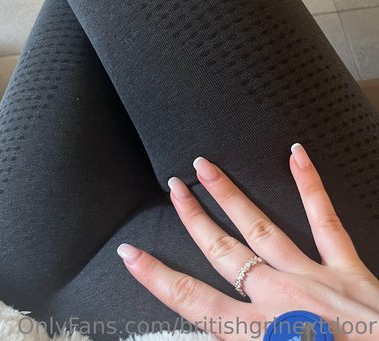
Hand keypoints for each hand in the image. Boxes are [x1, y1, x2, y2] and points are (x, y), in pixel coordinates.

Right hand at [117, 144, 378, 339]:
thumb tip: (221, 330)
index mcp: (257, 334)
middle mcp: (278, 298)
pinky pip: (325, 220)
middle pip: (222, 251)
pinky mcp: (345, 267)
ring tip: (207, 168)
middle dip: (193, 218)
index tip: (132, 254)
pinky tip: (296, 154)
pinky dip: (310, 185)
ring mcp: (311, 277)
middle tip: (174, 187)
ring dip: (229, 196)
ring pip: (259, 227)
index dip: (157, 277)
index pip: (193, 300)